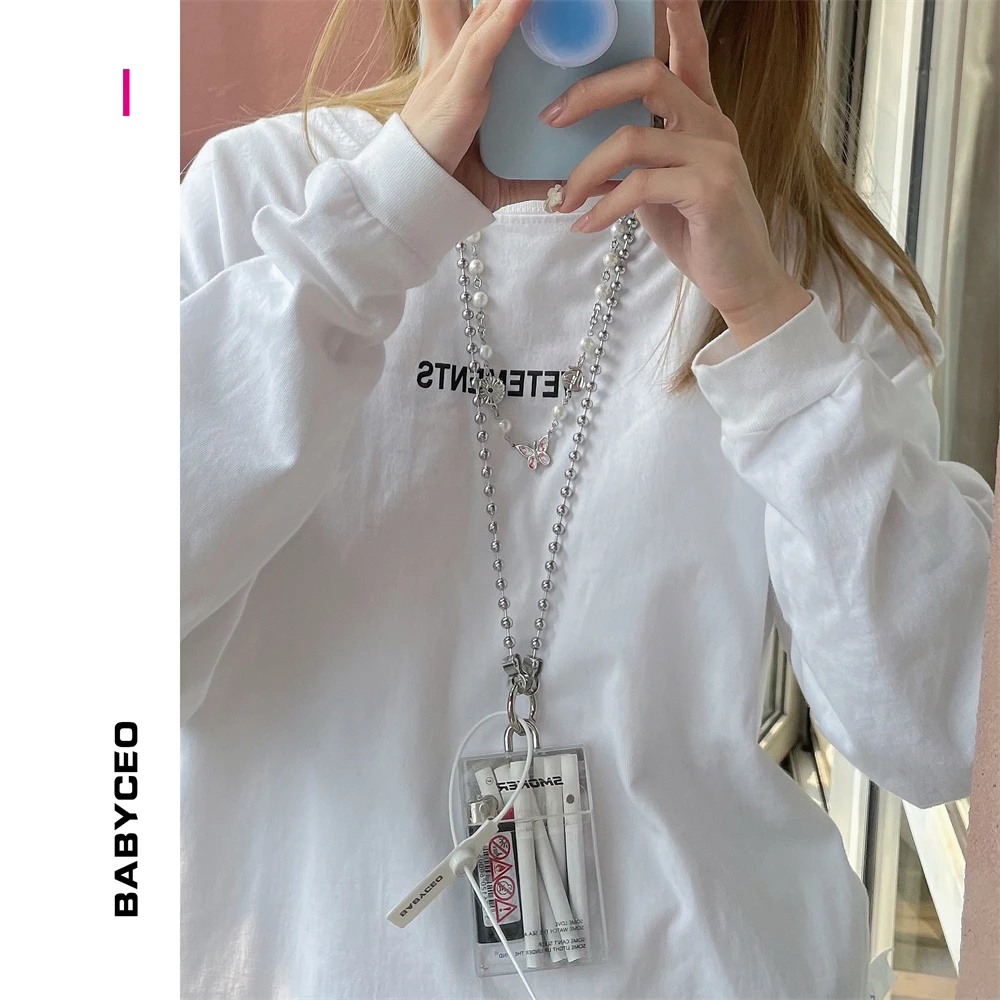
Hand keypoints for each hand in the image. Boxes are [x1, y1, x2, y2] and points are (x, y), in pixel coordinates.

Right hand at [402, 0, 555, 211]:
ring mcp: (454, 71)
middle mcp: (455, 61)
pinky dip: (504, 19)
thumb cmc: (451, 184)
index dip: (498, 3)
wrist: (412, 200)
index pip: (480, 18)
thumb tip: (570, 188)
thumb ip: (535, 174)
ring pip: (487, 13)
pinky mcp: (458, 89)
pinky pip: (483, 45)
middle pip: (485, 4)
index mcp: (460, 72)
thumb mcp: (499, 173)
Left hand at [546, 0, 810, 346]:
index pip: (689, 53)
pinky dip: (603, 206)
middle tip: (550, 118)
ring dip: (585, 171)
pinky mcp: (709, 189)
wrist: (741, 284)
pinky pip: (639, 185)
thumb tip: (591, 156)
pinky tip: (585, 225)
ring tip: (561, 200)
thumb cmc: (700, 235)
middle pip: (647, 76)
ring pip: (632, 138)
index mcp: (704, 118)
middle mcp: (714, 125)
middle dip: (590, 92)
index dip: (674, 16)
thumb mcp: (664, 190)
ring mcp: (715, 154)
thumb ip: (639, 161)